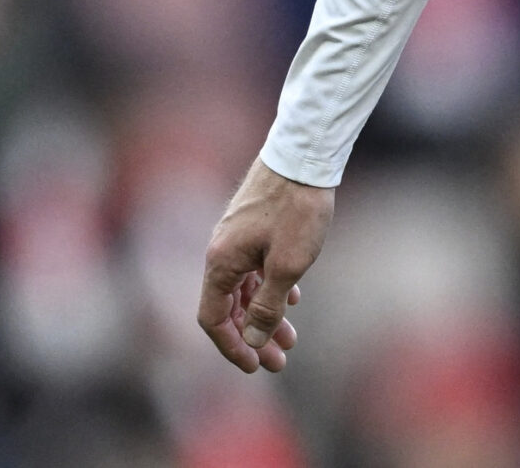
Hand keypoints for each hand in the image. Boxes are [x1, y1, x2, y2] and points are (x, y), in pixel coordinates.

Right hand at [197, 158, 332, 373]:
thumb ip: (268, 305)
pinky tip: (292, 299)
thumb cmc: (297, 208)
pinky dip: (270, 288)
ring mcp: (237, 238)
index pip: (212, 319)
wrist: (306, 154)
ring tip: (290, 338)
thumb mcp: (288, 265)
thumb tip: (253, 339)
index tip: (254, 366)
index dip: (232, 346)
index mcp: (220, 263)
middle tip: (278, 361)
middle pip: (229, 307)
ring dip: (265, 314)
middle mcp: (221, 252)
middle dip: (253, 336)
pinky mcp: (254, 226)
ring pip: (246, 288)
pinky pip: (255, 268)